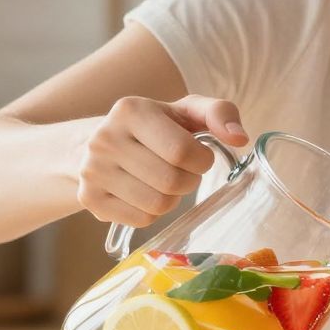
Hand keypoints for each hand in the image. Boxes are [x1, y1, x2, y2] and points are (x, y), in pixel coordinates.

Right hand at [75, 95, 248, 227]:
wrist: (95, 144)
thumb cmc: (154, 129)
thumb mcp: (185, 112)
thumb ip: (219, 113)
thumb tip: (241, 137)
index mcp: (131, 110)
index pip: (182, 151)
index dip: (201, 161)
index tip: (198, 157)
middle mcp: (105, 138)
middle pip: (171, 181)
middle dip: (188, 181)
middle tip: (180, 171)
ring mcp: (92, 170)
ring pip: (158, 204)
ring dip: (171, 198)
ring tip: (161, 181)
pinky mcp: (89, 198)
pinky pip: (141, 220)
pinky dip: (152, 212)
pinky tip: (143, 193)